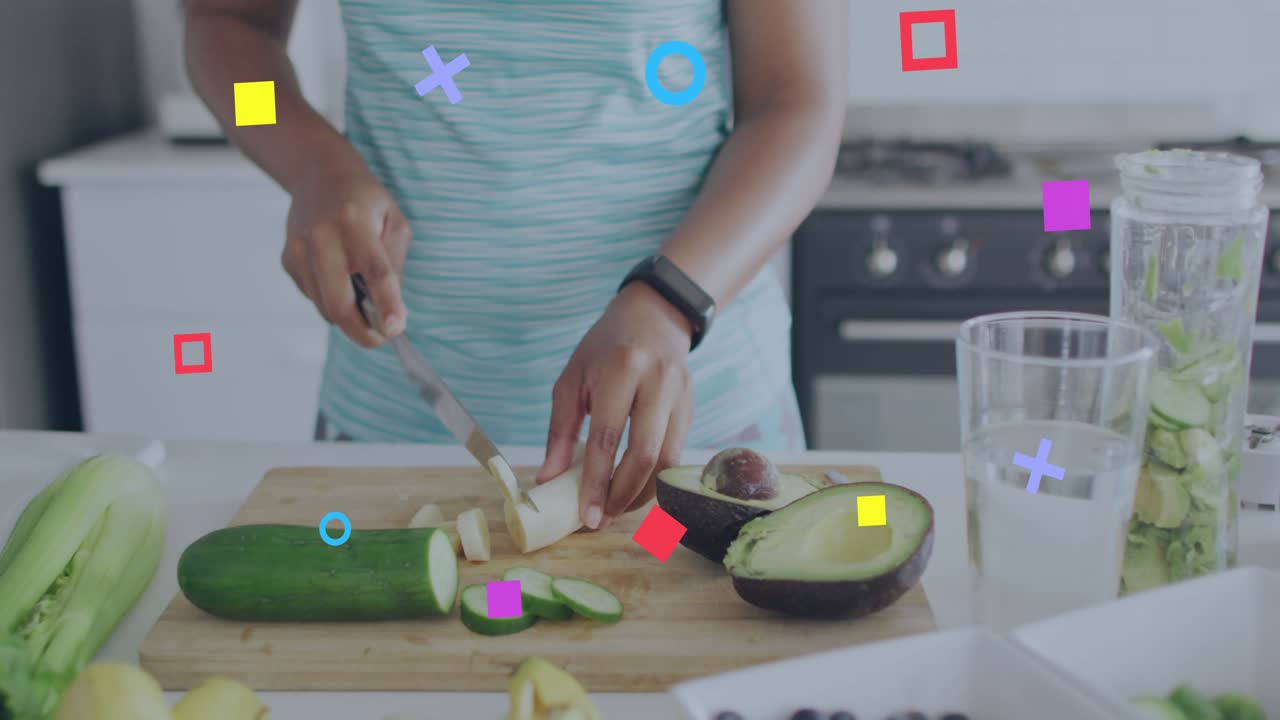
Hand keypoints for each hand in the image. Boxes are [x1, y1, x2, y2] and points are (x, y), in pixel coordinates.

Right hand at [282, 156, 410, 347]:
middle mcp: (321, 237)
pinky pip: (315, 298)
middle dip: (361, 331)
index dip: (386, 304)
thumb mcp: (394, 221)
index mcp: (355, 222)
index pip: (374, 271)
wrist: (318, 175)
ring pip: (326, 307)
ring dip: (349, 315)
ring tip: (363, 293)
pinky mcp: (287, 262)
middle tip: (381, 338)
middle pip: (339, 302)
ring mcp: (298, 250)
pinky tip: (339, 274)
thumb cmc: (366, 202)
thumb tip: (390, 311)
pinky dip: (333, 299)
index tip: (396, 330)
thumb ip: (395, 263)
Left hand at [537, 281, 695, 528]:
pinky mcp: (692, 408)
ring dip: (641, 494)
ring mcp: (680, 395)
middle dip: (622, 495)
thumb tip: (547, 481)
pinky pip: (677, 455)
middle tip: (601, 519)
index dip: (595, 481)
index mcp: (621, 369)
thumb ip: (560, 432)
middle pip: (644, 454)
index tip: (586, 515)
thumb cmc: (604, 349)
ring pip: (666, 461)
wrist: (653, 317)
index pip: (606, 437)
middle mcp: (656, 381)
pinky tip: (635, 492)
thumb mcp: (572, 380)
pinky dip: (655, 480)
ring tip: (616, 510)